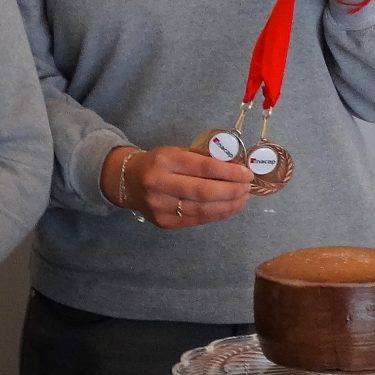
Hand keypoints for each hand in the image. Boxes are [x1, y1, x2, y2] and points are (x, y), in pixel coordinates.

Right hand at [103, 144, 252, 229]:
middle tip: (247, 188)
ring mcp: (159, 206)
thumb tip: (236, 168)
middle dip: (231, 191)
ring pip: (202, 209)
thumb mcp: (177, 152)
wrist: (128, 181)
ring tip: (242, 199)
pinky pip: (196, 220)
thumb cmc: (159, 163)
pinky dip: (216, 215)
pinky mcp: (163, 222)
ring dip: (228, 206)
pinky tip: (228, 208)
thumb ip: (203, 159)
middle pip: (204, 192)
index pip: (204, 168)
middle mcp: (159, 184)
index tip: (247, 174)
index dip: (229, 173)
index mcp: (165, 160)